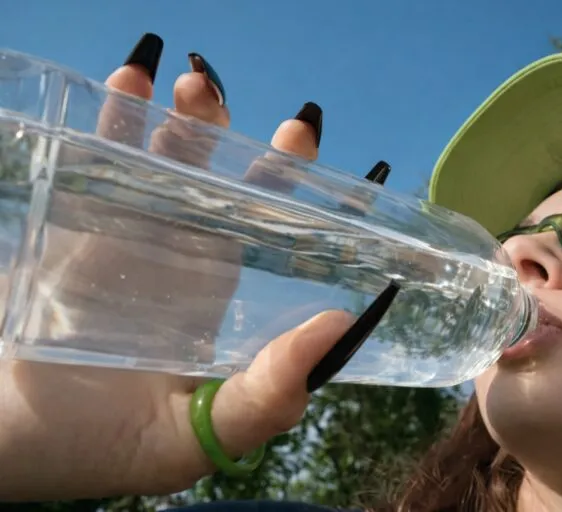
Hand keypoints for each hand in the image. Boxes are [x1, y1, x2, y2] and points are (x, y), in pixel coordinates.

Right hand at [0, 34, 378, 500]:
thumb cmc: (88, 442)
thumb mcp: (187, 438)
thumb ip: (263, 400)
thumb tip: (336, 330)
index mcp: (222, 301)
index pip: (275, 235)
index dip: (298, 191)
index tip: (308, 146)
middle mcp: (186, 258)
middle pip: (226, 183)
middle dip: (242, 140)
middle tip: (267, 115)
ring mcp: (131, 232)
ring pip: (168, 157)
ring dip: (186, 117)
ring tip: (191, 85)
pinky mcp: (77, 218)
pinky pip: (101, 154)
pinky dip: (117, 114)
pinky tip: (130, 81)